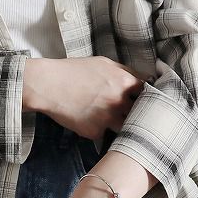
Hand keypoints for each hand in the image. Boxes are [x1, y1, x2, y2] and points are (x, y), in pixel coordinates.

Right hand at [23, 56, 144, 140]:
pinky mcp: (95, 132)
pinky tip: (90, 122)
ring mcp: (107, 119)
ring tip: (116, 123)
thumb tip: (143, 80)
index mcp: (124, 82)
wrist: (48, 85)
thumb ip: (125, 72)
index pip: (149, 94)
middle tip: (136, 115)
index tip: (147, 101)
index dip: (149, 97)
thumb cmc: (73, 71)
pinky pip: (104, 134)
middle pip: (141, 114)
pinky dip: (100, 130)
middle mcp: (119, 102)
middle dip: (139, 114)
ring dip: (123, 126)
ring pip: (126, 128)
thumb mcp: (103, 63)